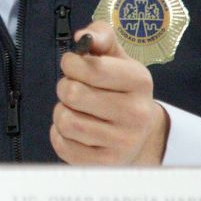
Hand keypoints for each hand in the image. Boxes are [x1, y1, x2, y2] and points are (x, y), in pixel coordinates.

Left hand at [51, 22, 168, 164]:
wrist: (140, 134)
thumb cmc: (119, 88)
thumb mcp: (116, 57)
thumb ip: (100, 36)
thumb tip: (82, 37)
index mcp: (140, 81)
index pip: (90, 68)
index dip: (71, 63)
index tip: (73, 65)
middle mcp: (136, 113)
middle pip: (72, 93)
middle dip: (65, 87)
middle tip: (74, 90)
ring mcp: (123, 142)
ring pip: (65, 120)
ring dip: (62, 111)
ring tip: (77, 110)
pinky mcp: (106, 163)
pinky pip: (62, 144)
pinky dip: (60, 134)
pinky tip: (76, 130)